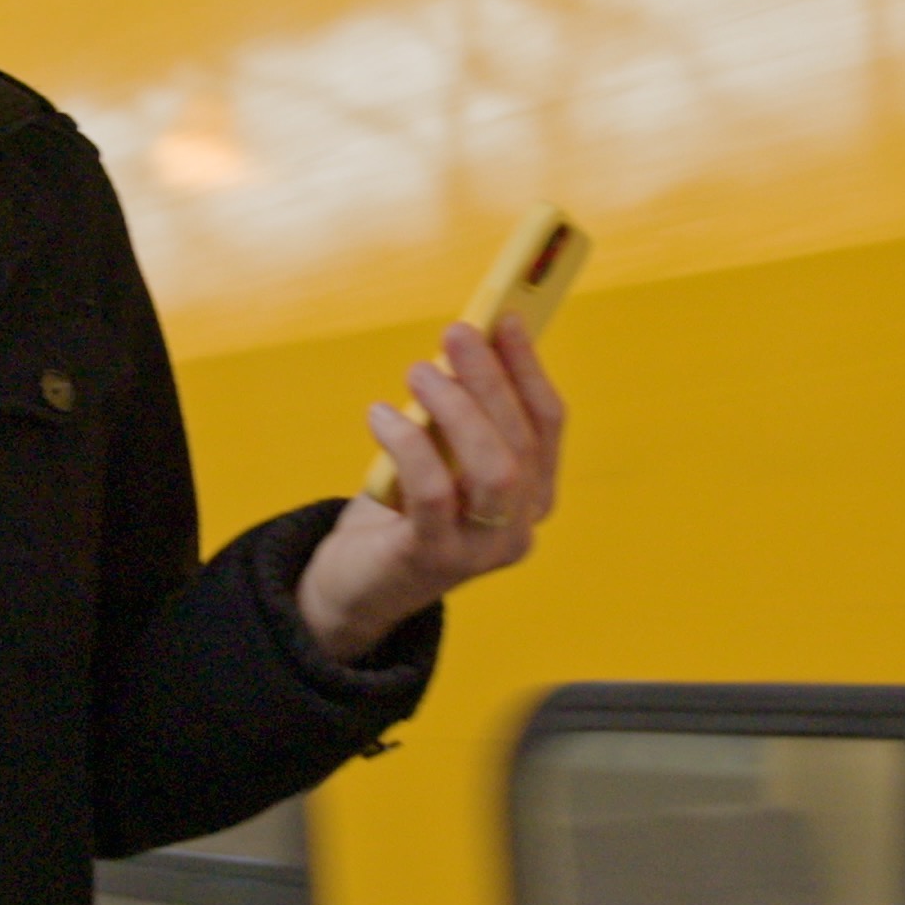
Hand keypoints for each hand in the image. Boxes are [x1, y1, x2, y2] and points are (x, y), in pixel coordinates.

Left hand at [294, 317, 567, 663]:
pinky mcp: (434, 559)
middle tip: (457, 333)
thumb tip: (467, 345)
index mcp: (531, 496)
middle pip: (521, 441)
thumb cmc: (402, 511)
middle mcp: (518, 527)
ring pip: (495, 470)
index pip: (548, 424)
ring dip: (459, 409)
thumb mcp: (441, 456)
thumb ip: (461, 415)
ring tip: (418, 373)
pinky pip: (434, 494)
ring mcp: (481, 549)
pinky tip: (380, 416)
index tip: (507, 319)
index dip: (529, 368)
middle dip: (491, 378)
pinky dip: (409, 444)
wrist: (357, 586)